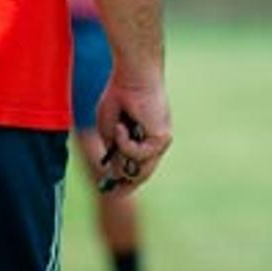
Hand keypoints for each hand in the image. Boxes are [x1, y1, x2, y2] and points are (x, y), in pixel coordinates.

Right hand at [94, 70, 171, 192]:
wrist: (132, 77)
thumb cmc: (119, 96)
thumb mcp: (109, 127)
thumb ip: (112, 148)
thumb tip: (113, 170)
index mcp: (143, 138)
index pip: (138, 167)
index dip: (126, 182)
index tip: (113, 193)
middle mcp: (155, 142)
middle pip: (142, 174)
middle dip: (125, 183)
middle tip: (111, 190)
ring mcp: (160, 142)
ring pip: (140, 168)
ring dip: (122, 152)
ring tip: (118, 128)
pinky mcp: (162, 139)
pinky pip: (140, 154)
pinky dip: (125, 142)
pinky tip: (123, 126)